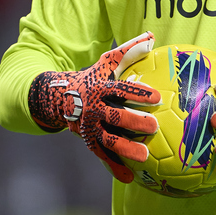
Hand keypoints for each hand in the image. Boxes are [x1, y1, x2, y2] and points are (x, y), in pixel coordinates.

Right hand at [28, 32, 160, 182]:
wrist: (58, 98)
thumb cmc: (91, 78)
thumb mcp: (106, 63)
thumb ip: (129, 51)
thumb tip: (151, 36)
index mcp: (101, 88)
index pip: (122, 90)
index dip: (138, 94)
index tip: (157, 97)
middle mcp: (95, 109)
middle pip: (116, 116)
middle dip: (134, 121)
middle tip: (153, 126)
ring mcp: (90, 127)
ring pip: (109, 139)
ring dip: (126, 148)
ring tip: (144, 155)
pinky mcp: (89, 142)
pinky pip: (102, 156)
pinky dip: (114, 167)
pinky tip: (130, 178)